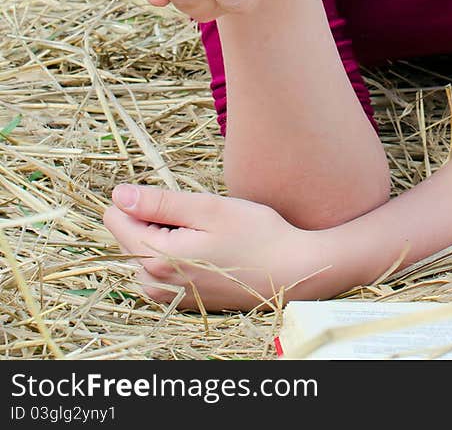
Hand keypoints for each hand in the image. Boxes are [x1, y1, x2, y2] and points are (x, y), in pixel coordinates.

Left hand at [103, 183, 330, 310]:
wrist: (291, 273)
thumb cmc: (256, 235)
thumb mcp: (209, 209)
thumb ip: (159, 203)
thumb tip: (119, 194)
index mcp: (157, 259)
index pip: (116, 219)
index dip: (143, 200)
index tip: (176, 201)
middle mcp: (153, 284)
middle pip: (129, 235)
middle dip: (156, 219)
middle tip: (200, 219)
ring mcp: (166, 296)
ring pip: (143, 250)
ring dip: (166, 236)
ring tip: (206, 234)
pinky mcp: (179, 300)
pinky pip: (159, 267)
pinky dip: (176, 252)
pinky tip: (208, 249)